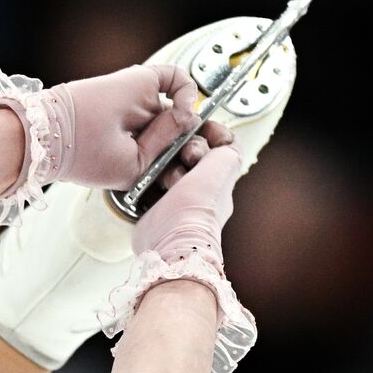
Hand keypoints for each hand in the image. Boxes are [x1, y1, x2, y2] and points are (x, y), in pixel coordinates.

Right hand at [35, 64, 202, 188]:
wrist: (58, 132)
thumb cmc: (84, 156)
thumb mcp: (136, 165)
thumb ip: (166, 144)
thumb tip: (192, 121)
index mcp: (139, 153)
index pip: (175, 152)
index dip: (191, 155)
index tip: (197, 163)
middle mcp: (143, 127)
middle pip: (183, 131)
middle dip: (195, 141)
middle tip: (196, 151)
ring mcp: (144, 104)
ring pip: (182, 108)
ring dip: (190, 122)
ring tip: (185, 135)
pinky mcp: (142, 82)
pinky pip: (177, 79)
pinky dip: (187, 91)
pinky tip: (181, 108)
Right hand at [132, 130, 242, 268]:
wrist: (173, 238)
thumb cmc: (201, 207)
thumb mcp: (226, 163)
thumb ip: (227, 144)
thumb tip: (219, 134)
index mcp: (218, 180)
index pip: (210, 147)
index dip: (202, 138)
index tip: (193, 140)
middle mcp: (197, 190)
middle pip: (184, 155)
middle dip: (180, 152)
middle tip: (182, 160)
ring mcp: (174, 200)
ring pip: (163, 168)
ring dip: (163, 169)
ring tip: (166, 181)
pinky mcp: (152, 210)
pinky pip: (145, 185)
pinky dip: (146, 182)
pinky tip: (149, 186)